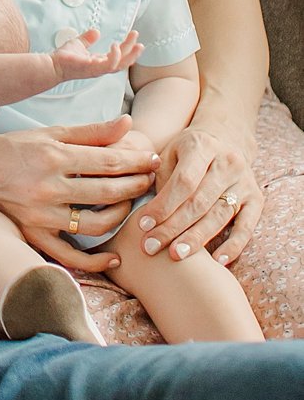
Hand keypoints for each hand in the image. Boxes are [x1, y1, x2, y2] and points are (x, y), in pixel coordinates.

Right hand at [0, 117, 158, 274]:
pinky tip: (114, 258)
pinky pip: (70, 256)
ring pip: (96, 224)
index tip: (153, 160)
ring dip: (121, 215)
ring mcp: (42, 215)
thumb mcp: (51, 133)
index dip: (136, 161)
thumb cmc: (15, 148)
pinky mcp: (34, 235)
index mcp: (54, 157)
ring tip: (131, 205)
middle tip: (150, 180)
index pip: (108, 162)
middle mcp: (49, 187)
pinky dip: (94, 261)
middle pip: (108, 191)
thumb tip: (127, 122)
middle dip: (136, 184)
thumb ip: (91, 131)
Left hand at [49, 28, 142, 82]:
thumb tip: (97, 31)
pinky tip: (115, 46)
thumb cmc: (64, 57)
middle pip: (124, 62)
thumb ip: (88, 39)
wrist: (53, 65)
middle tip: (139, 41)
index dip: (128, 47)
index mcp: (100, 62)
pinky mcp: (92, 69)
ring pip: (120, 66)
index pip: (119, 56)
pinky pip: (108, 65)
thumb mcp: (78, 44)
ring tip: (133, 43)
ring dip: (128, 55)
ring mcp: (98, 69)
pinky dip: (114, 56)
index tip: (134, 34)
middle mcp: (101, 67)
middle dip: (133, 52)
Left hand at [135, 106, 264, 265]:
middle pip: (199, 202)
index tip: (143, 225)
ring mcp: (245, 181)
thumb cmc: (188, 150)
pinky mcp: (256, 199)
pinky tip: (218, 262)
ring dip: (197, 239)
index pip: (183, 181)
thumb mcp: (170, 152)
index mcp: (202, 146)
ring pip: (220, 215)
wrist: (227, 137)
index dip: (163, 206)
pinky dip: (234, 246)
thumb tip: (146, 214)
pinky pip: (247, 227)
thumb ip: (160, 178)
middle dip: (173, 227)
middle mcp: (228, 162)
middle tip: (151, 247)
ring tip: (176, 255)